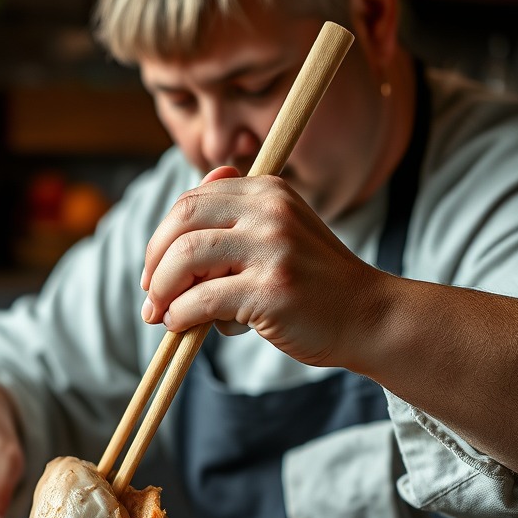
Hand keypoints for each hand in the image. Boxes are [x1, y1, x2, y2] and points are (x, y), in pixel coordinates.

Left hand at [139, 166, 383, 367]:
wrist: (368, 316)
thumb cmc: (313, 282)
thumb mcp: (277, 235)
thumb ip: (231, 223)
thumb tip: (172, 224)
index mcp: (267, 190)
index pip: (191, 201)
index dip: (162, 237)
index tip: (154, 268)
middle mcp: (270, 210)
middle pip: (181, 222)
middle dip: (154, 261)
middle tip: (150, 293)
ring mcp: (272, 248)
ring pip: (185, 259)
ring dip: (161, 291)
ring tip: (160, 314)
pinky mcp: (271, 290)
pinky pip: (201, 300)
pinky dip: (180, 316)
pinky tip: (182, 327)